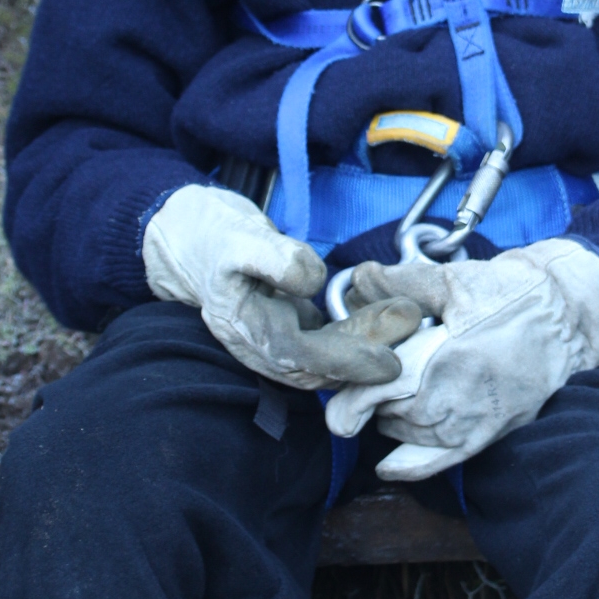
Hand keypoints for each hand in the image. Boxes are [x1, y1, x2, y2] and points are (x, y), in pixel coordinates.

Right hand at [142, 184, 421, 389]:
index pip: (296, 356)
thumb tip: (311, 280)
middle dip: (365, 354)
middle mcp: (256, 342)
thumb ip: (274, 257)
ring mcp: (271, 336)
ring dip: (365, 343)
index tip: (384, 360)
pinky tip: (385, 318)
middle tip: (409, 327)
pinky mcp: (286, 326)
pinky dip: (355, 336)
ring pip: (323, 355)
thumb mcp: (239, 236)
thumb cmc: (213, 233)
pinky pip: (324, 341)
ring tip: (405, 316)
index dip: (342, 362)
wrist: (189, 235)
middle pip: (316, 364)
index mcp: (241, 325)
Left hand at [324, 238, 598, 477]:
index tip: (333, 382)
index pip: (385, 387)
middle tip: (357, 376)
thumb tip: (359, 281)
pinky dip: (411, 466)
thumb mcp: (457, 279)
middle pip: (391, 413)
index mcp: (455, 359)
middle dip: (368, 396)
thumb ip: (403, 283)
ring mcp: (479, 423)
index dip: (352, 391)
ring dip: (389, 418)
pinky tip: (388, 465)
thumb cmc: (519, 292)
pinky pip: (442, 461)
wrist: (573, 316)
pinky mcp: (491, 433)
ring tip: (384, 393)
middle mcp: (466, 400)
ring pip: (409, 435)